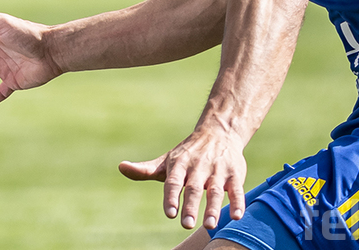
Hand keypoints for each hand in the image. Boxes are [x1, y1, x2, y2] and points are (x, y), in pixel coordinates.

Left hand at [119, 124, 246, 229]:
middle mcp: (198, 167)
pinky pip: (237, 189)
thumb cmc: (187, 154)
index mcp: (179, 164)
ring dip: (213, 207)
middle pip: (193, 188)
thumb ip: (145, 170)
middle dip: (190, 206)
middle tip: (186, 225)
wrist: (218, 133)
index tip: (170, 213)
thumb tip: (121, 167)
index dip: (171, 197)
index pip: (173, 182)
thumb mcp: (166, 161)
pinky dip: (237, 202)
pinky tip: (236, 216)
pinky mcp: (235, 174)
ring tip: (209, 225)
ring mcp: (217, 170)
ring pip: (215, 190)